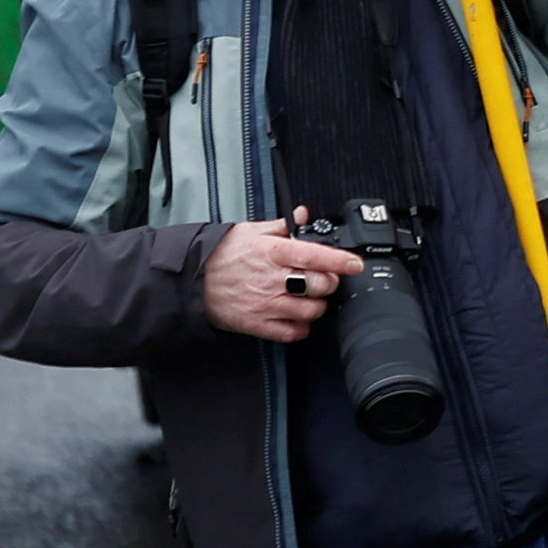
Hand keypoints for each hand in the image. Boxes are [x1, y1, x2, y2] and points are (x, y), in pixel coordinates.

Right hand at [201, 215, 359, 343]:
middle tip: (324, 279)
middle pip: (319, 285)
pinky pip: (291, 333)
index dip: (341, 261)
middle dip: (328, 282)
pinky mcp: (257, 324)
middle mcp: (272, 279)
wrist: (192, 280)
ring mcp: (265, 304)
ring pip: (310, 311)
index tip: (355, 264)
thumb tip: (304, 215)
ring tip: (310, 298)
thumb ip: (282, 225)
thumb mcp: (251, 231)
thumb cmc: (222, 254)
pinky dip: (300, 327)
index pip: (316, 256)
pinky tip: (297, 317)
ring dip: (316, 305)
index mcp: (273, 253)